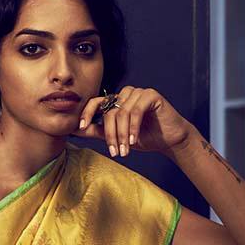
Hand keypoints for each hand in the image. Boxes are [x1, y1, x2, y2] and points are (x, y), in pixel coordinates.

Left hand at [75, 86, 192, 157]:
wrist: (169, 139)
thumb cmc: (144, 137)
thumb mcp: (116, 136)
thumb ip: (97, 131)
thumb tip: (74, 130)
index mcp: (115, 101)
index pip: (95, 102)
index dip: (87, 113)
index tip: (81, 127)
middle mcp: (125, 94)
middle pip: (109, 112)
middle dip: (111, 135)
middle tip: (115, 152)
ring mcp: (138, 92)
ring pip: (122, 112)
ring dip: (122, 134)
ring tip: (125, 150)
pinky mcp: (151, 95)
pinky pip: (136, 110)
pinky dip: (133, 127)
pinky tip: (134, 140)